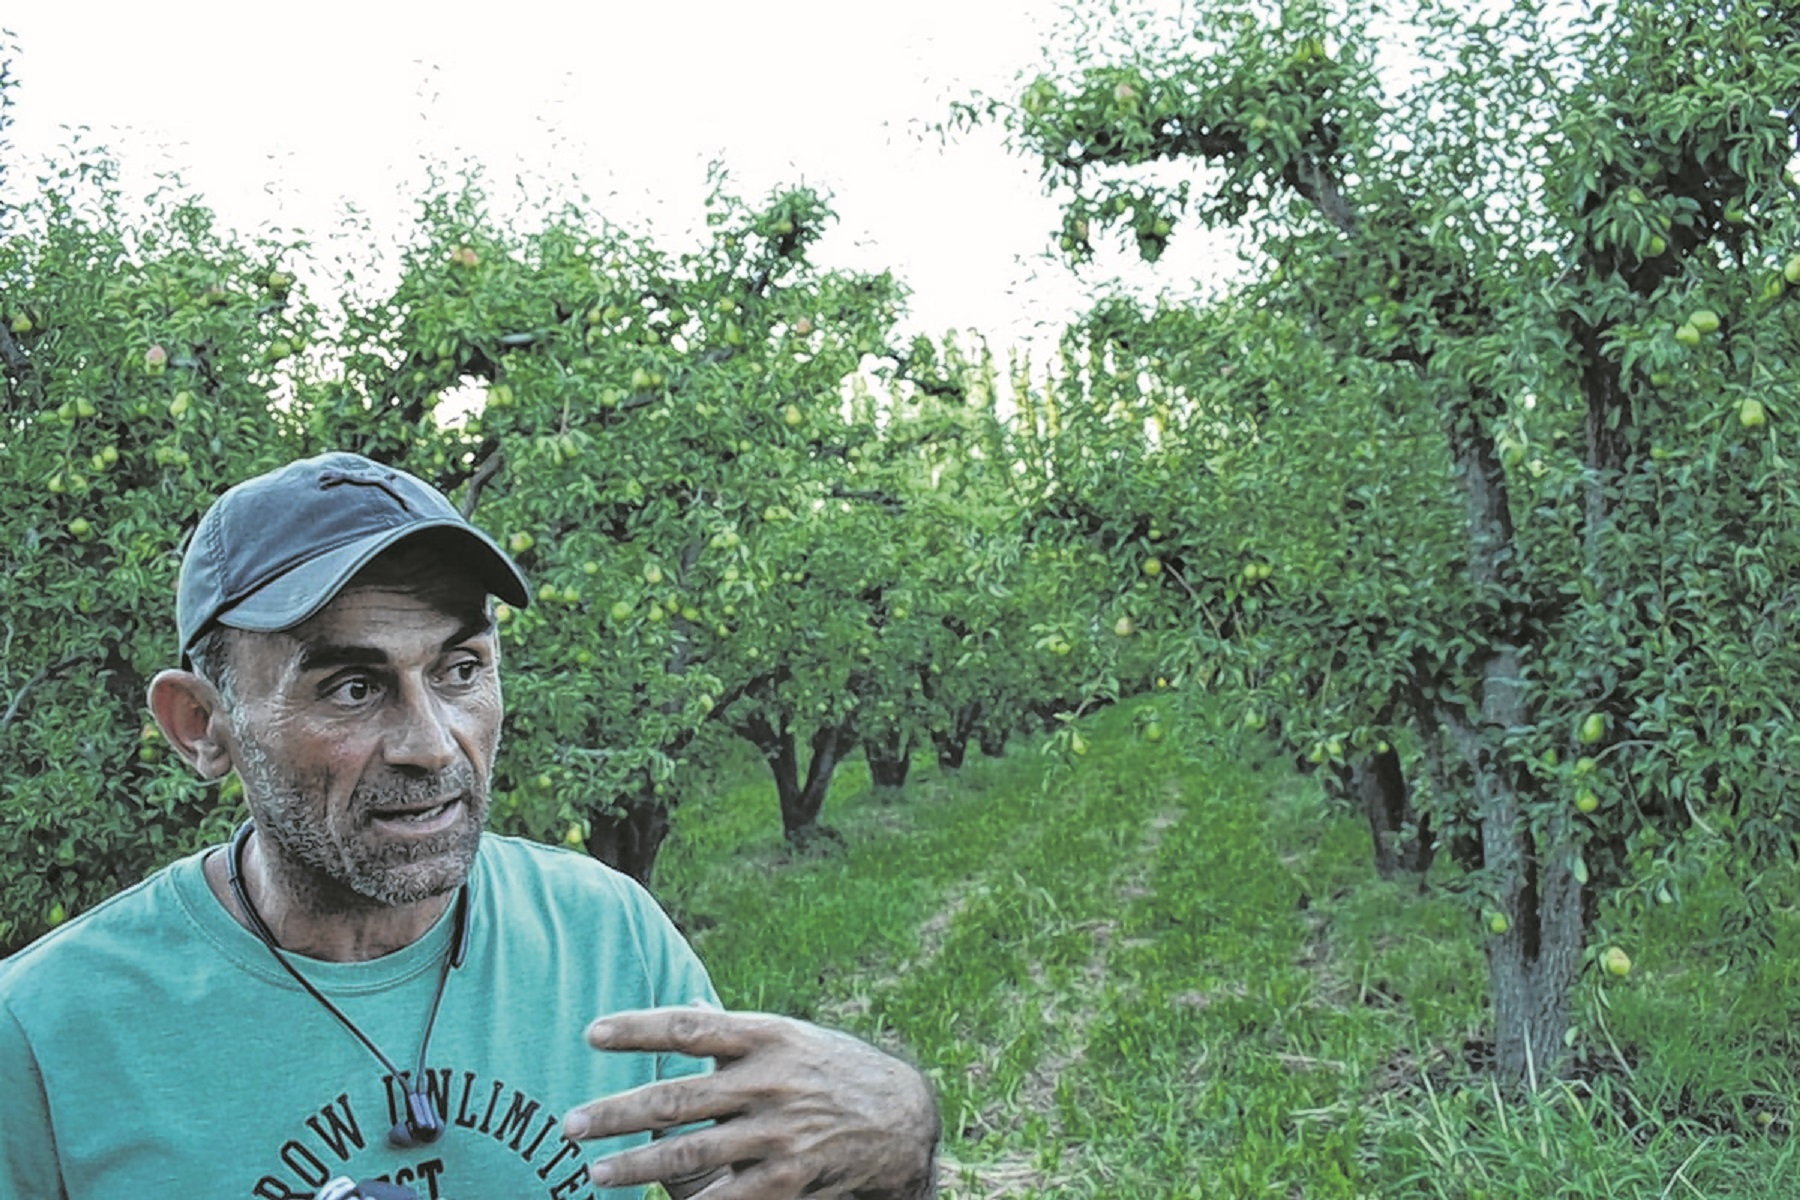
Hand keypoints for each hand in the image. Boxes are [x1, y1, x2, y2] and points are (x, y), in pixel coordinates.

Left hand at [562, 1007, 938, 1198]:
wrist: (900, 1119)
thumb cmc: (830, 1069)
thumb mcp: (788, 1037)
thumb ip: (730, 1031)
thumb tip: (682, 1005)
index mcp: (767, 1036)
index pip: (690, 1027)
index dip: (639, 1029)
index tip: (591, 1034)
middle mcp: (771, 1081)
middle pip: (679, 1095)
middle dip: (619, 1112)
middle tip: (571, 1124)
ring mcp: (780, 1133)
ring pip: (693, 1151)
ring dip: (637, 1164)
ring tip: (595, 1173)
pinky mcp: (790, 1179)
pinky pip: (729, 1197)